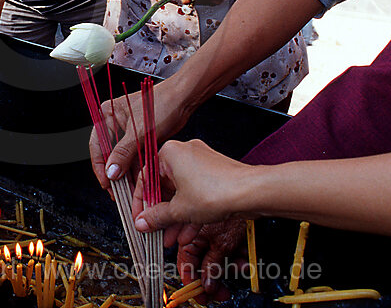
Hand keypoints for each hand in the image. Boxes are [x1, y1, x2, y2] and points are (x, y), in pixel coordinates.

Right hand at [90, 78, 191, 187]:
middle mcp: (115, 123)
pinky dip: (136, 169)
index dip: (100, 167)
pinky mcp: (140, 137)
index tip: (106, 184)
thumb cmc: (162, 104)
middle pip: (110, 154)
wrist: (184, 98)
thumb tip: (111, 172)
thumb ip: (123, 153)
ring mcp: (128, 131)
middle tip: (118, 193)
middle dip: (115, 174)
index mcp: (108, 115)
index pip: (98, 146)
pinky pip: (134, 157)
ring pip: (123, 158)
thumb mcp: (140, 131)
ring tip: (130, 192)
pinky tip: (139, 183)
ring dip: (126, 175)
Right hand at [132, 140, 252, 297]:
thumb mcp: (180, 209)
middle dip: (161, 213)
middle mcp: (184, 153)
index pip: (145, 178)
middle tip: (155, 230)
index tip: (139, 218)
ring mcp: (201, 163)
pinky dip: (190, 211)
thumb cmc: (217, 190)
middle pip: (164, 186)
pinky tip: (188, 233)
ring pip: (181, 192)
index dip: (141, 202)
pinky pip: (195, 193)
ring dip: (176, 217)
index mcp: (169, 152)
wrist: (251, 192)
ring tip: (171, 238)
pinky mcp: (214, 173)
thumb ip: (157, 216)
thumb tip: (142, 221)